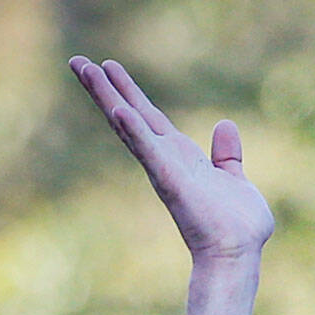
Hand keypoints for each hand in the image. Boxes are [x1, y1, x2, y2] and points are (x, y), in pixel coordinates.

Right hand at [68, 56, 274, 261]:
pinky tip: (118, 110)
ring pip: (129, 126)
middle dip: (103, 88)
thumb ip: (226, 155)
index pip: (148, 117)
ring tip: (84, 69)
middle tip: (76, 60)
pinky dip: (134, 132)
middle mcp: (165, 159)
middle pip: (128, 115)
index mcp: (180, 157)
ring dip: (107, 97)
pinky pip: (149, 152)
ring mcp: (164, 169)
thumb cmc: (238, 227)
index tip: (107, 65)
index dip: (128, 91)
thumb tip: (225, 125)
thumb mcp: (235, 178)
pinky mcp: (170, 181)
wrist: (238, 254)